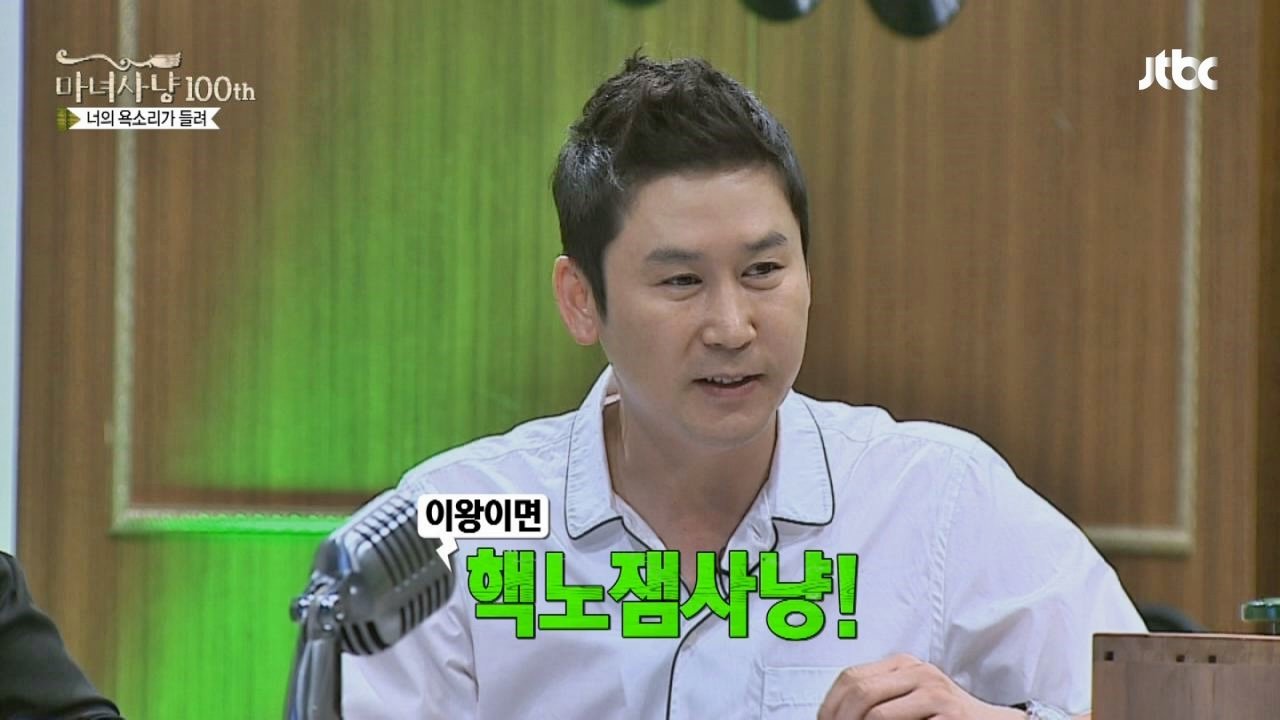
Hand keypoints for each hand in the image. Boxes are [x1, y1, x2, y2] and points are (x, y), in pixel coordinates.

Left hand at [817, 653, 1025, 719]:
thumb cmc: (944, 716)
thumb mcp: (909, 698)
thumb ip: (879, 698)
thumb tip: (835, 714)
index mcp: (903, 664)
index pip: (850, 677)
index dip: (830, 704)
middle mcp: (917, 672)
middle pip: (859, 691)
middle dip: (839, 718)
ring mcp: (934, 692)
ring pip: (877, 713)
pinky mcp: (948, 714)